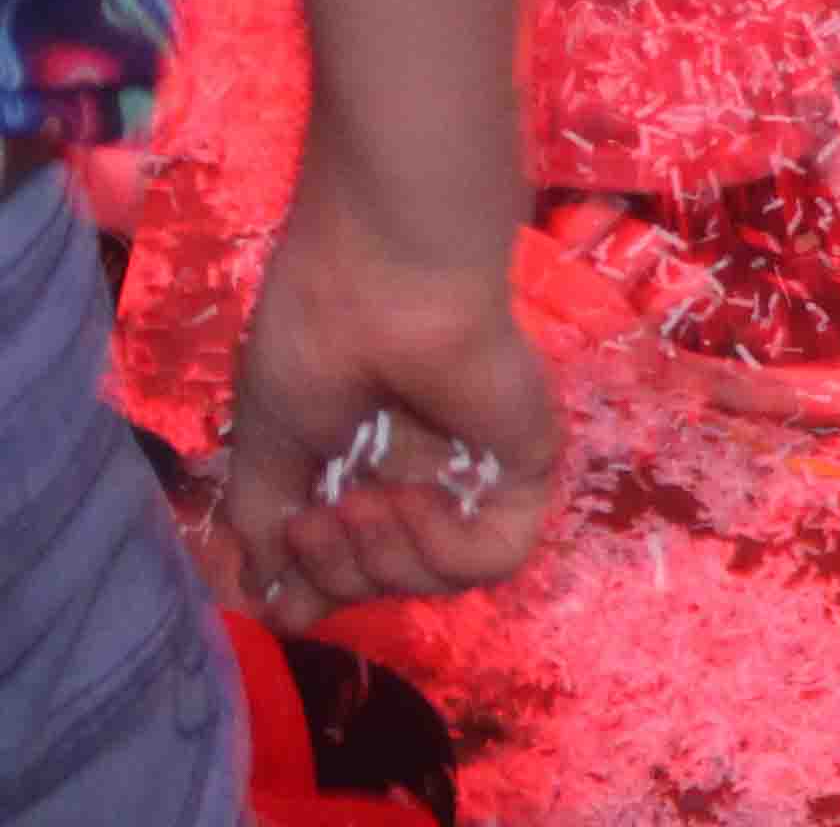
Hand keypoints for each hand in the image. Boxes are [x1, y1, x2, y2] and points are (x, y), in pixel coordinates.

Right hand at [216, 167, 561, 630]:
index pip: (342, 571)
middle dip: (335, 574)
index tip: (277, 577)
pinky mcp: (524, 465)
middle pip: (381, 584)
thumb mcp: (270, 445)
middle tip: (315, 518)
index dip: (309, 591)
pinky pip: (498, 555)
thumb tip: (275, 601)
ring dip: (382, 567)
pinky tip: (410, 505)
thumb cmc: (316, 338)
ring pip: (438, 581)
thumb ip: (269, 526)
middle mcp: (415, 476)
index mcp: (358, 469)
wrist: (379, 283)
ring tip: (356, 505)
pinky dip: (442, 554)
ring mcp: (471, 473)